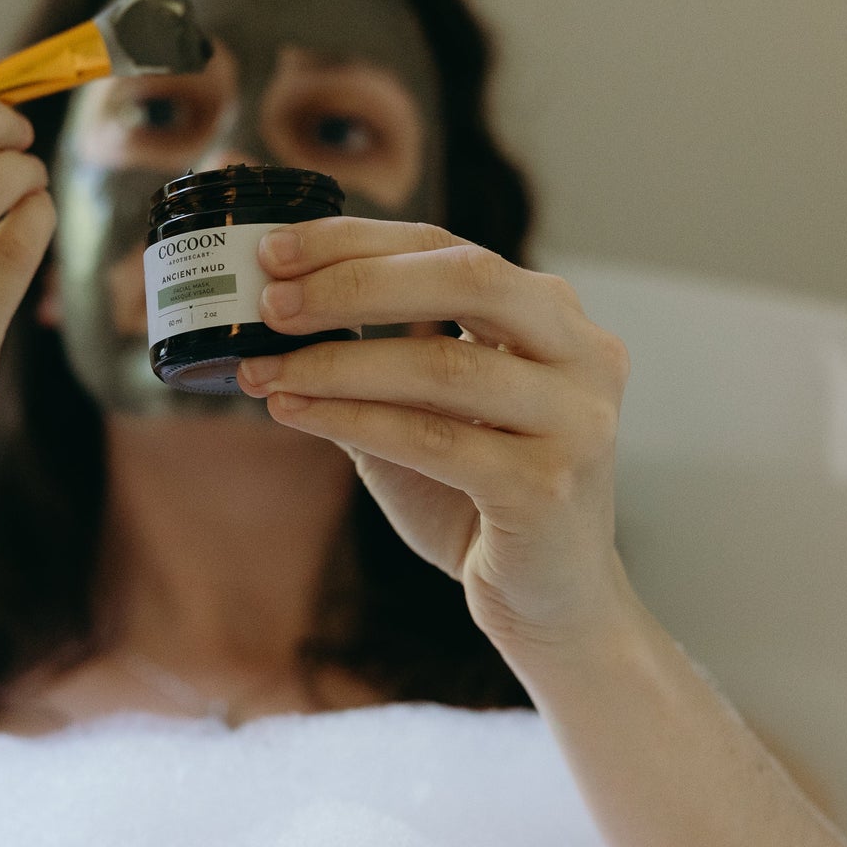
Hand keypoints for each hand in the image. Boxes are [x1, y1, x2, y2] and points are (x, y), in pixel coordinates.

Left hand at [235, 217, 633, 657]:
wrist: (551, 604)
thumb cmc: (480, 502)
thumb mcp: (425, 414)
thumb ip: (374, 364)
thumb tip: (273, 315)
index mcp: (554, 318)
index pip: (449, 249)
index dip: (356, 242)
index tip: (274, 250)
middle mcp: (583, 354)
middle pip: (466, 278)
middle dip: (354, 283)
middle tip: (271, 303)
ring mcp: (577, 420)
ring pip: (443, 365)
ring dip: (337, 363)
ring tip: (263, 371)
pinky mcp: (549, 487)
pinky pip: (434, 440)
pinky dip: (354, 420)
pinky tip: (294, 412)